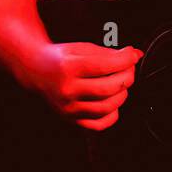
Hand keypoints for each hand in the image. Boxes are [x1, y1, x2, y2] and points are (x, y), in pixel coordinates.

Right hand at [20, 42, 141, 131]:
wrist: (36, 71)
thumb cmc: (61, 58)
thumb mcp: (82, 48)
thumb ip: (109, 53)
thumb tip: (134, 55)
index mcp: (68, 67)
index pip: (105, 65)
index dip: (126, 59)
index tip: (132, 55)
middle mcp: (67, 90)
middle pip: (109, 88)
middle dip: (127, 76)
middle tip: (129, 68)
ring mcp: (69, 107)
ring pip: (107, 107)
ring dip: (122, 93)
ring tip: (121, 83)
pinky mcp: (71, 119)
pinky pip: (99, 124)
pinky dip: (112, 113)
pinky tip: (112, 101)